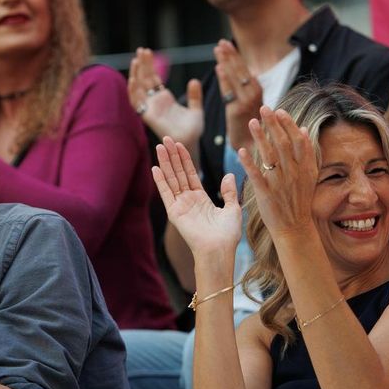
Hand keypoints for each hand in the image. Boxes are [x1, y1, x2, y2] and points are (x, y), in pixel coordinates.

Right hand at [128, 48, 204, 153]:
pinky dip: (133, 92)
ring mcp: (150, 109)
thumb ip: (195, 96)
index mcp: (164, 99)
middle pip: (145, 80)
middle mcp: (155, 103)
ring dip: (136, 75)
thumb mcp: (196, 110)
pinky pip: (137, 104)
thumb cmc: (193, 131)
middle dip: (142, 65)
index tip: (147, 52)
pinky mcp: (148, 117)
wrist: (191, 143)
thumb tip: (194, 80)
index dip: (149, 66)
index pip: (153, 79)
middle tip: (141, 49)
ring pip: (138, 89)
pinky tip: (133, 79)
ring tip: (136, 59)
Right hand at [152, 136, 241, 255]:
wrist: (219, 250)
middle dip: (172, 156)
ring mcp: (180, 206)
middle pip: (178, 173)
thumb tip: (229, 175)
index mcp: (201, 199)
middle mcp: (188, 201)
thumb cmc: (228, 235)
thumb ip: (229, 192)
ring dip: (165, 163)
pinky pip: (166, 193)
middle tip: (166, 138)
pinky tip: (156, 167)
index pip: (190, 174)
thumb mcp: (233, 209)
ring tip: (160, 146)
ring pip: (171, 179)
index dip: (185, 159)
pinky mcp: (174, 213)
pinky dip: (160, 181)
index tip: (180, 144)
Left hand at [214, 39, 262, 151]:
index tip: (226, 45)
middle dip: (230, 55)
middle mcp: (254, 94)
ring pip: (235, 78)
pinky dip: (225, 79)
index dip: (235, 56)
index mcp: (258, 91)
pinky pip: (229, 92)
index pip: (244, 69)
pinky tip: (219, 67)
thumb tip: (241, 75)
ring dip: (226, 62)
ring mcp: (246, 102)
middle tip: (220, 43)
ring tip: (218, 49)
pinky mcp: (237, 111)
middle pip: (240, 70)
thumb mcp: (249, 106)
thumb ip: (245, 91)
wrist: (253, 148)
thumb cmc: (250, 127)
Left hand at [238, 106, 317, 238]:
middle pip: (282, 144)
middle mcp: (293, 173)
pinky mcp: (266, 194)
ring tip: (252, 122)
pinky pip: (257, 175)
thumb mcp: (309, 176)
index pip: (297, 141)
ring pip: (269, 156)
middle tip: (264, 108)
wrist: (294, 227)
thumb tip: (304, 129)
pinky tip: (241, 151)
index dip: (288, 125)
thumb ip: (307, 153)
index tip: (280, 111)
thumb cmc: (299, 200)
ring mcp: (280, 183)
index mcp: (305, 168)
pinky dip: (249, 163)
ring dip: (260, 138)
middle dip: (273, 125)